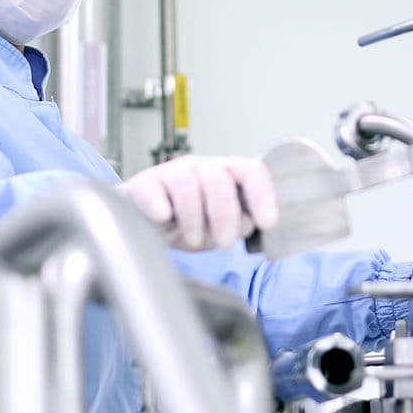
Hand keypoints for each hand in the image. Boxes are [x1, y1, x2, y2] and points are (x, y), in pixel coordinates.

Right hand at [117, 155, 279, 250]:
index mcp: (226, 175)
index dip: (263, 195)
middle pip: (219, 181)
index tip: (267, 222)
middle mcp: (201, 168)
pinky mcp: (144, 185)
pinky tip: (164, 217)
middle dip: (226, 215)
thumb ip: (238, 225)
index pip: (251, 172)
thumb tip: (248, 223)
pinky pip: (153, 190)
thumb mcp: (219, 229)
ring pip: (187, 185)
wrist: (147, 227)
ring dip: (193, 218)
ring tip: (194, 239)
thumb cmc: (189, 225)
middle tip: (225, 244)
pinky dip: (159, 205)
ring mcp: (172, 173)